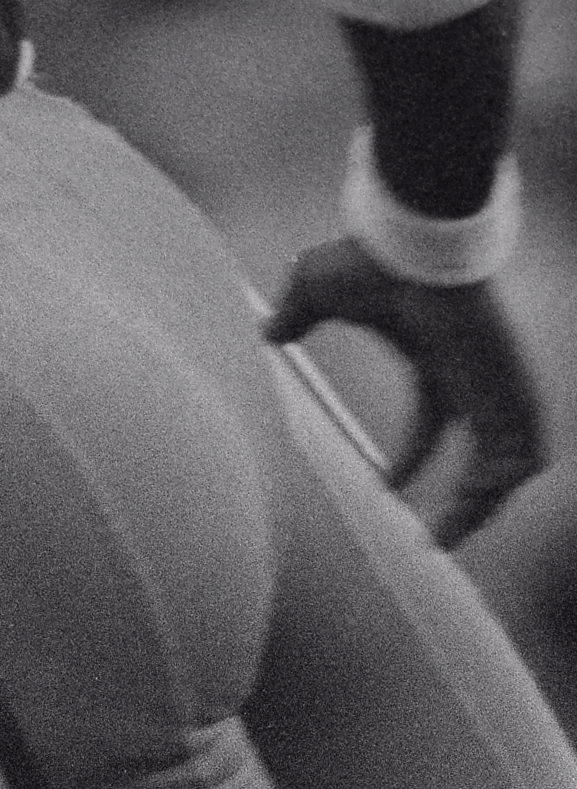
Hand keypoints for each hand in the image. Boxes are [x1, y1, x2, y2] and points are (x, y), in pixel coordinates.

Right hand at [269, 236, 547, 545]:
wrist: (415, 249)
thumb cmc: (372, 263)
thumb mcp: (317, 289)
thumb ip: (297, 313)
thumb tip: (267, 333)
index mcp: (436, 360)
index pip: (434, 424)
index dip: (413, 459)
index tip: (386, 489)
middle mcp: (472, 381)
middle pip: (476, 456)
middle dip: (459, 501)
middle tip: (431, 540)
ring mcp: (497, 390)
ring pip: (501, 467)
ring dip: (480, 505)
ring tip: (444, 537)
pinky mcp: (513, 397)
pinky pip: (520, 458)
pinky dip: (500, 487)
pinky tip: (471, 505)